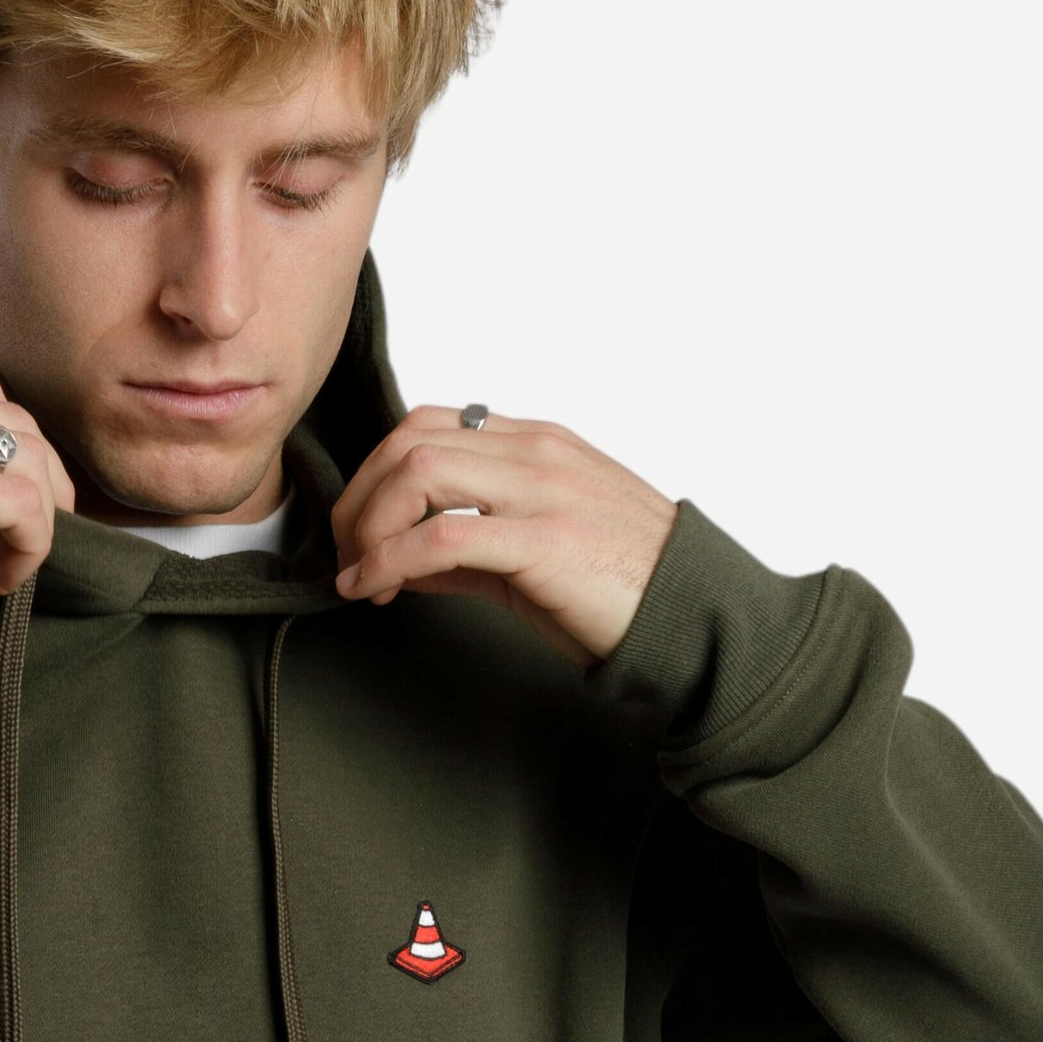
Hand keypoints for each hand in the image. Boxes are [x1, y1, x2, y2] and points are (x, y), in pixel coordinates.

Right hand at [0, 364, 74, 606]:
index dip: (9, 449)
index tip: (5, 504)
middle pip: (14, 419)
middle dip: (39, 481)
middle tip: (29, 537)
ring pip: (28, 457)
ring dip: (40, 516)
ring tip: (13, 562)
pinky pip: (21, 502)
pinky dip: (32, 542)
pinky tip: (2, 578)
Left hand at [330, 407, 679, 666]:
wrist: (694, 614)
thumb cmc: (623, 587)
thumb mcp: (536, 552)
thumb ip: (466, 549)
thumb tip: (397, 563)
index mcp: (537, 445)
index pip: (431, 426)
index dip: (378, 475)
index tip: (365, 533)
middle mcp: (536, 454)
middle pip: (410, 440)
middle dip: (359, 498)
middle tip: (347, 555)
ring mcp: (542, 490)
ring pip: (417, 472)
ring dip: (370, 526)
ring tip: (363, 575)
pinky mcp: (545, 540)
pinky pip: (441, 535)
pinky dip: (390, 561)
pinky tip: (377, 588)